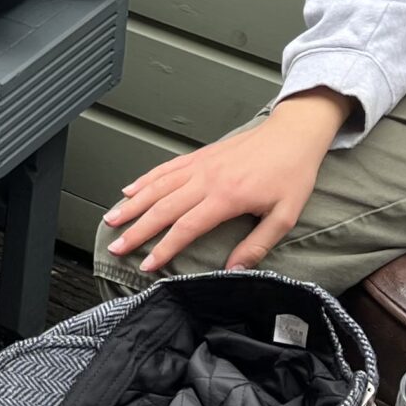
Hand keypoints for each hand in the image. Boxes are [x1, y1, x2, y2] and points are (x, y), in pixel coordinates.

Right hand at [101, 91, 347, 271]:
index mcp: (227, 197)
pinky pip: (166, 168)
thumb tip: (234, 270)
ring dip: (132, 204)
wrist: (293, 134)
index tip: (147, 264)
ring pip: (158, 186)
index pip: (186, 227)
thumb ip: (257, 245)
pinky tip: (130, 189)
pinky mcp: (200, 155)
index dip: (163, 248)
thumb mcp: (284, 216)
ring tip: (112, 219)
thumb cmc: (292, 173)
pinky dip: (145, 179)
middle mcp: (207, 179)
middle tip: (116, 247)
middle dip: (136, 230)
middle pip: (163, 208)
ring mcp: (200, 165)